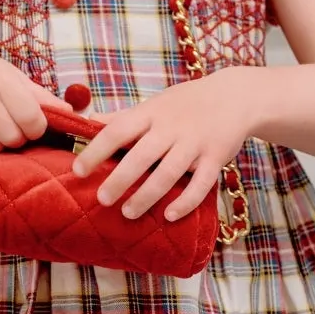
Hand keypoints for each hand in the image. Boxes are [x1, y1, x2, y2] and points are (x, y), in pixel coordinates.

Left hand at [70, 68, 259, 220]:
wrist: (236, 97)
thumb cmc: (186, 104)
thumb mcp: (154, 104)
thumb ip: (123, 117)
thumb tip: (87, 122)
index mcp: (151, 113)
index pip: (117, 130)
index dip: (96, 150)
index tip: (78, 170)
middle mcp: (172, 128)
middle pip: (141, 156)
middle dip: (120, 179)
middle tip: (102, 199)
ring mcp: (195, 143)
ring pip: (168, 173)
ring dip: (147, 196)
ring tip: (128, 213)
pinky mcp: (216, 158)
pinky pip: (201, 184)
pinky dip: (186, 202)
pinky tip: (169, 216)